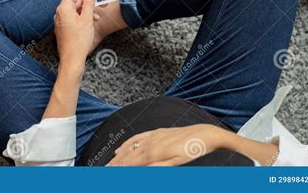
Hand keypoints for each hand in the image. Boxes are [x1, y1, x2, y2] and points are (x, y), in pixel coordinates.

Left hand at [54, 0, 95, 61]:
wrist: (72, 59)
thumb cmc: (79, 41)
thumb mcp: (87, 19)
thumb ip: (89, 3)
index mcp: (63, 9)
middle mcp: (60, 14)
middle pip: (74, 0)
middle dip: (87, 1)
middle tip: (100, 3)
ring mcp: (61, 21)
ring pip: (75, 10)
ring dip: (86, 10)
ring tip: (97, 17)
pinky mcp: (64, 28)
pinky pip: (73, 18)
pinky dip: (82, 17)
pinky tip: (91, 22)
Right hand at [107, 124, 224, 165]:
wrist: (205, 134)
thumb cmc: (193, 150)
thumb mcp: (178, 163)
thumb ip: (158, 168)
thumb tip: (142, 172)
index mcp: (154, 153)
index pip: (130, 164)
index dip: (117, 170)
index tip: (107, 176)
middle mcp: (151, 143)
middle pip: (127, 156)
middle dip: (114, 165)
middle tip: (102, 173)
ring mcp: (153, 136)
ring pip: (130, 147)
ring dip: (118, 156)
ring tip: (108, 164)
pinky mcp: (157, 132)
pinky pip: (137, 137)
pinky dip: (127, 143)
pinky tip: (120, 148)